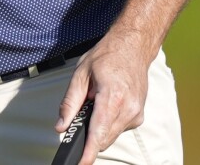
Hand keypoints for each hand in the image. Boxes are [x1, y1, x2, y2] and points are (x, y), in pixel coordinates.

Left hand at [55, 35, 150, 164]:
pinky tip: (106, 106)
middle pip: (104, 138)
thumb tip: (60, 127)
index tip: (81, 162)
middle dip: (88, 136)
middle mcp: (128, 108)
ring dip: (98, 128)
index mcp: (112, 96)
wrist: (133, 47)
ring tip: (94, 103)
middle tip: (78, 120)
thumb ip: (69, 104)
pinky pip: (118, 129)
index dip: (88, 151)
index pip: (98, 132)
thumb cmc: (108, 56)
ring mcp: (136, 113)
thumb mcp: (80, 74)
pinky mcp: (139, 116)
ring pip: (111, 136)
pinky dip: (108, 123)